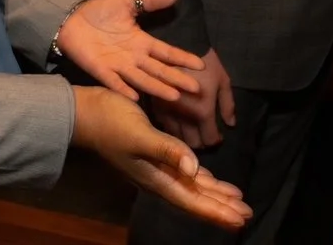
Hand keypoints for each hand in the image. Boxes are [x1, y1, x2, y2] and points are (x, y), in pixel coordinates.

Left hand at [58, 0, 204, 101]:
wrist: (71, 19)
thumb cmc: (99, 12)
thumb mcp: (126, 3)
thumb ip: (148, 0)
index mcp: (141, 42)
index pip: (167, 52)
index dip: (183, 58)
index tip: (202, 65)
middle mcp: (134, 57)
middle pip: (159, 70)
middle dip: (177, 79)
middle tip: (196, 89)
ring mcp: (118, 66)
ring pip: (142, 79)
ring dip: (157, 88)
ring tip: (174, 96)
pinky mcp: (101, 70)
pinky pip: (114, 82)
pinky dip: (123, 89)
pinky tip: (135, 97)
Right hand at [72, 86, 251, 230]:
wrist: (85, 113)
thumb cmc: (111, 123)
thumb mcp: (140, 135)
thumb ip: (167, 150)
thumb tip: (194, 169)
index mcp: (156, 178)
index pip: (192, 201)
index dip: (216, 211)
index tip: (240, 220)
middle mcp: (158, 178)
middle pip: (195, 198)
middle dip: (221, 207)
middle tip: (247, 214)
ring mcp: (156, 168)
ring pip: (192, 187)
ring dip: (214, 195)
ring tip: (237, 201)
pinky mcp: (154, 155)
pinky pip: (184, 174)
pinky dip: (201, 178)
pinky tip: (209, 179)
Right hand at [152, 47, 235, 148]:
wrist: (181, 44)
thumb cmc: (206, 62)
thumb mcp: (223, 81)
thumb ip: (227, 105)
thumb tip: (230, 124)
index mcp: (202, 112)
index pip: (209, 140)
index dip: (216, 140)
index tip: (218, 135)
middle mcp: (183, 117)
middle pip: (192, 143)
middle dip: (201, 142)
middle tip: (204, 134)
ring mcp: (167, 112)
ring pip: (176, 138)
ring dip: (185, 138)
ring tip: (191, 130)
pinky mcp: (155, 105)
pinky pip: (163, 126)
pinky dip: (172, 128)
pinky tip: (177, 122)